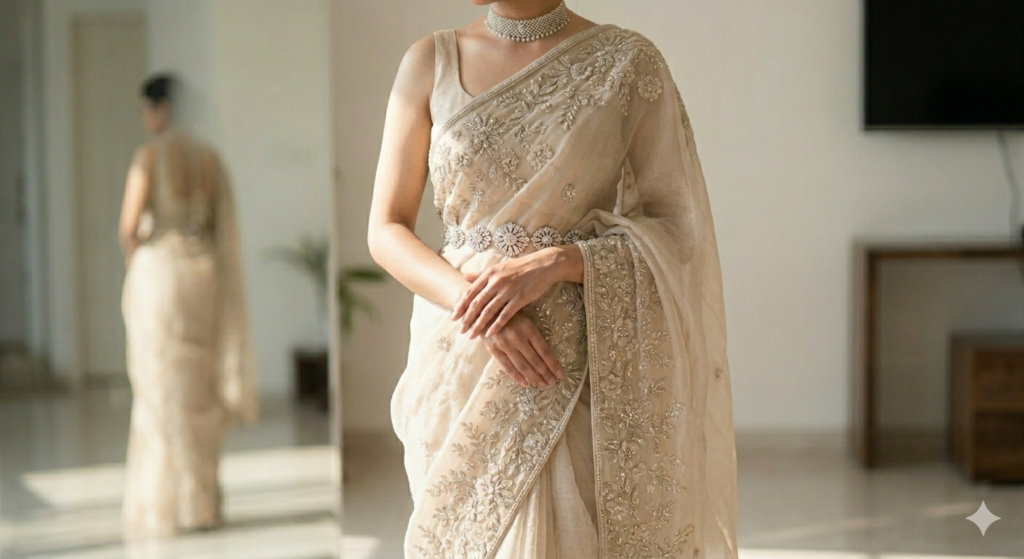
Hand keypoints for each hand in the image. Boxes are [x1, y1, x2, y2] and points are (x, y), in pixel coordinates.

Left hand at [453, 245, 582, 338]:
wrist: (544, 265)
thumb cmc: (520, 267)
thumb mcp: (499, 267)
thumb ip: (481, 274)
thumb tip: (464, 276)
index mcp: (489, 273)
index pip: (470, 292)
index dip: (461, 306)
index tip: (454, 317)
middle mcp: (496, 282)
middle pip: (477, 304)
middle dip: (467, 319)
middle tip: (460, 331)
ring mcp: (508, 290)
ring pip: (489, 311)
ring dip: (478, 325)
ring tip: (471, 335)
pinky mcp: (520, 299)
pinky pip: (505, 315)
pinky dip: (496, 325)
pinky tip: (489, 334)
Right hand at [481, 312, 563, 387]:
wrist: (485, 311)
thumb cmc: (510, 315)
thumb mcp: (525, 321)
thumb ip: (534, 337)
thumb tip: (547, 357)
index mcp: (529, 328)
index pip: (544, 351)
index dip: (553, 364)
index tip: (560, 374)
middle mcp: (517, 338)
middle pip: (535, 361)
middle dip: (546, 374)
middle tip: (552, 383)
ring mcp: (505, 345)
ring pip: (523, 366)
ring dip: (534, 378)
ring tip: (543, 385)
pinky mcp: (493, 350)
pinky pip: (508, 367)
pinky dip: (518, 377)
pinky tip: (526, 384)